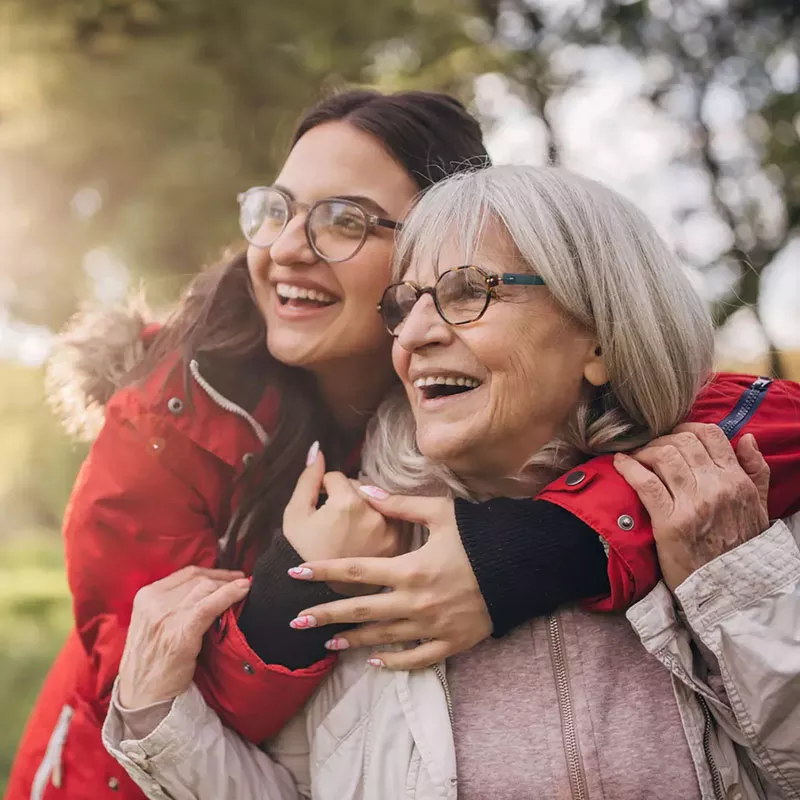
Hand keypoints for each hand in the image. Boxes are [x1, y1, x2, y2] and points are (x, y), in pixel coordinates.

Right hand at [118, 566, 249, 708]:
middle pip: (199, 579)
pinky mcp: (181, 632)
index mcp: (146, 597)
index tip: (230, 575)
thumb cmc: (151, 663)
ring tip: (245, 588)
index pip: (187, 574)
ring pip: (206, 588)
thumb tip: (206, 590)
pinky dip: (230, 594)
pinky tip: (244, 589)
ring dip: (229, 586)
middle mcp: (154, 602)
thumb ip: (171, 605)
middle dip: (224, 579)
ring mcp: (166, 616)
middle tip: (242, 582)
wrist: (142, 698)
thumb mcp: (152, 625)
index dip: (213, 572)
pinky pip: (210, 605)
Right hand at [283, 444, 405, 594]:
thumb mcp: (295, 514)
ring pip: (379, 502)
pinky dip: (381, 522)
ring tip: (350, 528)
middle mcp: (375, 515)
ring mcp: (390, 531)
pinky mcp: (399, 546)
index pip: (339, 478)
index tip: (320, 507)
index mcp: (348, 503)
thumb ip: (308, 478)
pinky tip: (365, 536)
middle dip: (348, 497)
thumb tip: (318, 448)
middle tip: (334, 520)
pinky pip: (392, 520)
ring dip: (367, 507)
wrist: (316, 596)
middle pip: (362, 488)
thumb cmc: (301, 552)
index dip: (325, 489)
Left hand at [286, 490, 491, 669]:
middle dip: (324, 616)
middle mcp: (415, 602)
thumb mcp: (442, 513)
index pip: (355, 571)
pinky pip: (416, 657)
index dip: (322, 571)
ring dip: (352, 640)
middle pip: (360, 610)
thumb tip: (365, 490)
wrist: (523, 568)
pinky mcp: (451, 642)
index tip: (296, 573)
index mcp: (410, 569)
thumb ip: (400, 504)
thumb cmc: (480, 536)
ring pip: (382, 637)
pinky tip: (374, 662)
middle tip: (294, 623)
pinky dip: (393, 662)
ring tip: (326, 642)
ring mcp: (432, 626)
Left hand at [613, 423, 769, 591]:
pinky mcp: (669, 521)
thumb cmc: (741, 548)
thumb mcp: (760, 507)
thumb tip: (745, 438)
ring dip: (643, 451)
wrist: (731, 589)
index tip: (673, 435)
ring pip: (663, 456)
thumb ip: (756, 471)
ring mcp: (692, 503)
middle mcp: (716, 487)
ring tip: (636, 457)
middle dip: (661, 440)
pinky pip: (645, 482)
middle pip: (682, 442)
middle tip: (650, 448)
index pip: (710, 435)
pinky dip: (628, 467)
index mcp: (737, 481)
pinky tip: (619, 463)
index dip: (686, 428)